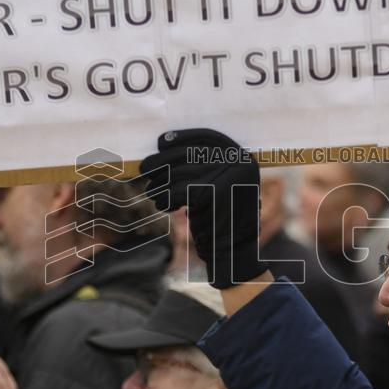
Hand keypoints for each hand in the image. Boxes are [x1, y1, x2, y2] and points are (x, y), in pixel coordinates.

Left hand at [140, 129, 267, 288]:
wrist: (235, 251)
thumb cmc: (222, 218)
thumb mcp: (221, 185)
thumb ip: (204, 166)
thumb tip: (166, 148)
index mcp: (243, 158)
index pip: (208, 136)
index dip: (182, 137)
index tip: (161, 142)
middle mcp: (239, 164)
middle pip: (190, 153)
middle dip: (163, 160)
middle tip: (145, 169)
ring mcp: (228, 178)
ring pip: (182, 173)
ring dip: (161, 182)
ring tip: (152, 192)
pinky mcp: (214, 194)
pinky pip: (180, 191)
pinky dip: (166, 198)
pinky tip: (163, 205)